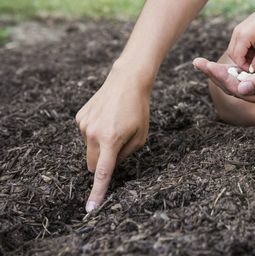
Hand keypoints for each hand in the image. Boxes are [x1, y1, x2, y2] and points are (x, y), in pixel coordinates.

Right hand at [75, 63, 149, 211]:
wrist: (126, 82)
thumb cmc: (138, 110)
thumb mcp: (140, 136)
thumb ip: (125, 155)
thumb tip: (111, 165)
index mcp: (111, 140)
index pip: (103, 173)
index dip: (98, 192)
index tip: (91, 208)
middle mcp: (93, 134)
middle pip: (93, 164)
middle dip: (103, 164)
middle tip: (117, 149)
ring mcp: (83, 125)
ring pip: (90, 149)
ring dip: (100, 145)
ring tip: (113, 126)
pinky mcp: (79, 118)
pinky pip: (86, 135)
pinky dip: (95, 133)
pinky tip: (106, 118)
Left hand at [194, 36, 254, 106]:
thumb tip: (241, 90)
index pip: (239, 90)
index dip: (222, 79)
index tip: (209, 67)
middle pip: (233, 86)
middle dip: (215, 74)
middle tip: (197, 62)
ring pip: (235, 79)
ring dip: (218, 71)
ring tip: (200, 63)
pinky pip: (241, 73)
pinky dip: (229, 67)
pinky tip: (215, 63)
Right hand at [227, 6, 254, 71]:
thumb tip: (253, 69)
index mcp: (243, 37)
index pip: (237, 57)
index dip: (243, 65)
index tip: (252, 69)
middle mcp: (236, 34)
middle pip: (232, 54)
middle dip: (241, 61)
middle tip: (252, 64)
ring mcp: (236, 31)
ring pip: (232, 50)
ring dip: (241, 56)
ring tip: (254, 56)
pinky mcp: (238, 31)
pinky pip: (235, 44)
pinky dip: (242, 50)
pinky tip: (253, 50)